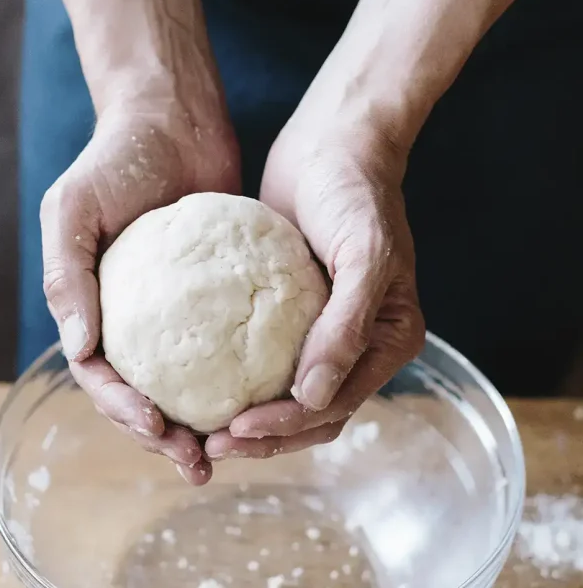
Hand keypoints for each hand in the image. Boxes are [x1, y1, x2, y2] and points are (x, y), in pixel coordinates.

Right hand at [41, 86, 240, 484]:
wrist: (172, 118)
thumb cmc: (115, 159)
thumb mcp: (74, 208)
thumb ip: (68, 275)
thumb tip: (78, 350)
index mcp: (91, 311)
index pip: (100, 378)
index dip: (124, 411)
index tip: (158, 430)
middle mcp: (131, 321)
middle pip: (142, 396)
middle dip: (165, 438)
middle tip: (200, 462)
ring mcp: (176, 315)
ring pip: (187, 385)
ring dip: (204, 423)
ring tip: (235, 447)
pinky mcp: (218, 299)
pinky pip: (229, 347)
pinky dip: (242, 377)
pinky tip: (269, 397)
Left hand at [205, 91, 424, 460]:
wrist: (335, 142)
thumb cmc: (356, 192)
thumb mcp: (364, 253)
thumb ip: (347, 326)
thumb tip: (316, 397)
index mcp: (388, 341)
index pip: (334, 406)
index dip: (285, 429)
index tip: (235, 430)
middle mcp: (361, 347)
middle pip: (311, 416)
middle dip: (262, 439)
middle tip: (208, 445)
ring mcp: (327, 334)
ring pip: (287, 399)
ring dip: (249, 422)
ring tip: (199, 432)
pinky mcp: (294, 316)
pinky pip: (266, 361)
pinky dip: (240, 382)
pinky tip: (198, 386)